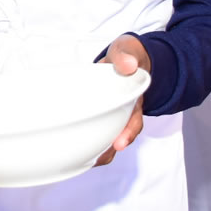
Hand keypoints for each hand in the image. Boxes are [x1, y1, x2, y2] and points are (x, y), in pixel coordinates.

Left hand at [95, 35, 150, 166]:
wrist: (126, 57)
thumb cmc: (127, 55)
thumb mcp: (128, 49)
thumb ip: (127, 55)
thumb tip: (128, 65)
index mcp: (134, 97)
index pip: (134, 119)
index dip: (128, 132)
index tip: (120, 143)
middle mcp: (125, 110)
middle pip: (121, 135)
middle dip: (111, 149)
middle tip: (98, 159)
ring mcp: (114, 113)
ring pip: (109, 136)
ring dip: (100, 149)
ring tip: (86, 161)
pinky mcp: (101, 112)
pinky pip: (97, 128)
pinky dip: (89, 138)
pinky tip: (76, 147)